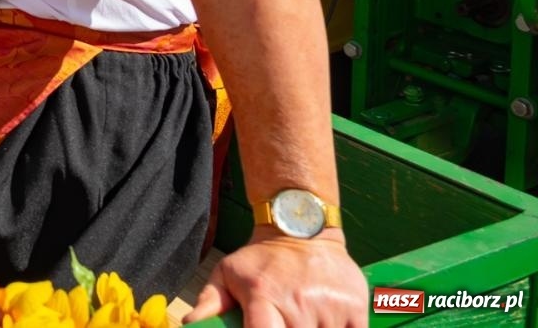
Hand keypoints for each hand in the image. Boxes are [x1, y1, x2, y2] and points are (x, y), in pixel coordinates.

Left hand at [185, 233, 367, 327]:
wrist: (304, 227)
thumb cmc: (263, 259)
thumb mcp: (229, 273)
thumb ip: (210, 303)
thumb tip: (190, 323)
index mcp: (263, 296)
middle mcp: (298, 303)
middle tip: (280, 323)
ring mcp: (329, 308)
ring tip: (299, 321)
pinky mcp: (356, 310)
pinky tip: (323, 326)